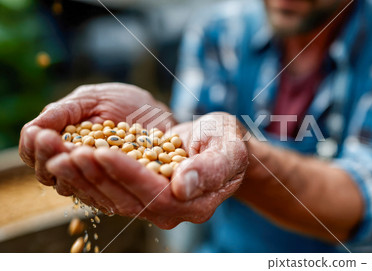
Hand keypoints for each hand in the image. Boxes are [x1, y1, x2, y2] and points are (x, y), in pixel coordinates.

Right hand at [19, 83, 174, 196]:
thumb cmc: (123, 104)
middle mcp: (78, 171)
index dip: (35, 148)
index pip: (37, 156)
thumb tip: (32, 130)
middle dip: (49, 156)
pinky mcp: (127, 192)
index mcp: (63, 148)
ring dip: (74, 170)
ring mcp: (101, 183)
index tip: (39, 134)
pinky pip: (111, 192)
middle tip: (50, 140)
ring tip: (74, 152)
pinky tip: (103, 160)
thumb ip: (62, 112)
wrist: (159, 115)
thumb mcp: (92, 100)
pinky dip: (106, 176)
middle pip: (53, 174)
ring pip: (78, 186)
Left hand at [45, 112, 248, 227]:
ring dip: (84, 177)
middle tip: (66, 154)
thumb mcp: (228, 149)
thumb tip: (183, 186)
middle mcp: (171, 211)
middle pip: (127, 199)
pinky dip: (88, 176)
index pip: (156, 194)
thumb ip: (212, 168)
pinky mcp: (140, 195)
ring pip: (113, 197)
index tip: (102, 151)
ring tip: (59, 155)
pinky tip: (69, 159)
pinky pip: (110, 190)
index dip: (128, 174)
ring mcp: (153, 206)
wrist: (219, 144)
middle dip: (96, 176)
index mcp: (195, 204)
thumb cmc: (227, 142)